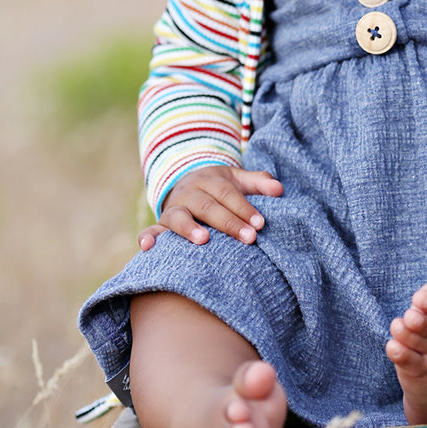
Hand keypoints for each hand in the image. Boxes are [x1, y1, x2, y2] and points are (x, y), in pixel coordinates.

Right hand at [138, 166, 283, 249]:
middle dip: (229, 222)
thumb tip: (279, 189)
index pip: (228, 193)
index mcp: (211, 179)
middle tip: (248, 238)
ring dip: (189, 228)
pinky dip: (147, 238)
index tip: (260, 224)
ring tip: (204, 240)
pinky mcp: (161, 224)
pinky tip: (147, 248)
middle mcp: (190, 192)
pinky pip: (151, 230)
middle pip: (208, 206)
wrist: (188, 183)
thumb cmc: (221, 188)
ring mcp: (174, 207)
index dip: (244, 207)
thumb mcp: (238, 180)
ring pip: (179, 216)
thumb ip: (258, 182)